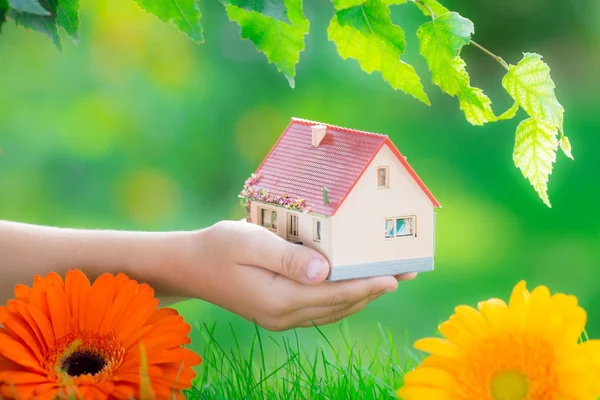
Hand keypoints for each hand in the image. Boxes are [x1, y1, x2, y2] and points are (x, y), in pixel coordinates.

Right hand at [170, 220, 416, 330]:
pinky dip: (342, 297)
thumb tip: (324, 271)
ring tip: (387, 280)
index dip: (368, 285)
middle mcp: (283, 315)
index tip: (395, 276)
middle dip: (373, 289)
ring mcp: (280, 317)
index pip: (335, 294)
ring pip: (332, 309)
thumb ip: (287, 256)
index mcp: (278, 299)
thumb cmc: (218, 246)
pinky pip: (320, 308)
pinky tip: (354, 287)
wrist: (190, 266)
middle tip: (404, 273)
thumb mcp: (249, 242)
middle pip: (339, 304)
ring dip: (361, 295)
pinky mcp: (277, 312)